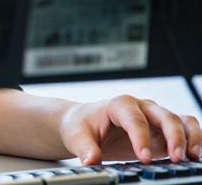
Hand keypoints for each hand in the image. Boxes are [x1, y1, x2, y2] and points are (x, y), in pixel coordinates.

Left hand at [59, 95, 201, 164]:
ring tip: (192, 158)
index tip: (144, 158)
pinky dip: (193, 141)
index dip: (141, 138)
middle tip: (176, 159)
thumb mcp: (77, 135)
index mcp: (120, 105)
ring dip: (191, 138)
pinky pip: (186, 130)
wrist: (85, 123)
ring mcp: (155, 118)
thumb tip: (91, 161)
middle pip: (165, 116)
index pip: (135, 119)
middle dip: (174, 137)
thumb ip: (85, 148)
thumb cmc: (82, 125)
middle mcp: (142, 108)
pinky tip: (194, 157)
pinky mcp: (164, 131)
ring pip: (182, 120)